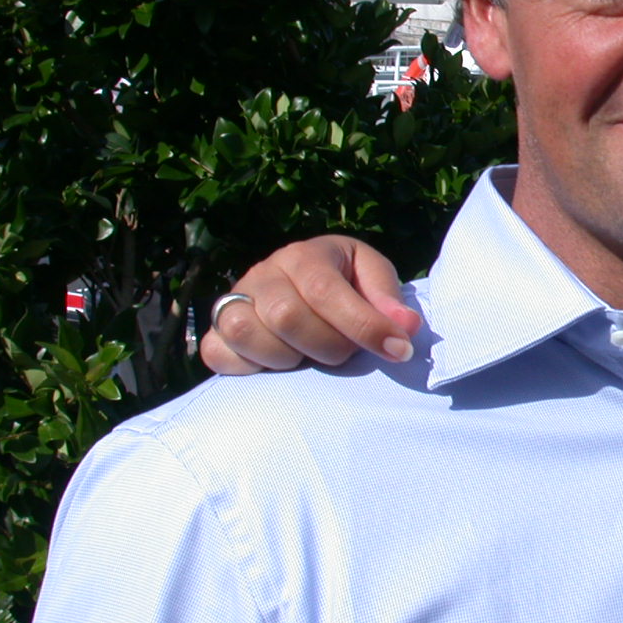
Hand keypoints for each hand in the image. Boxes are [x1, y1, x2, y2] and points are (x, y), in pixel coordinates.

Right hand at [199, 236, 417, 374]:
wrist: (306, 283)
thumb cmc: (346, 281)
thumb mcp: (373, 276)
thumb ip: (388, 299)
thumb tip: (406, 326)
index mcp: (305, 255)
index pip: (327, 292)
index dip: (364, 326)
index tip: (397, 350)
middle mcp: (264, 272)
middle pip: (286, 316)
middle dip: (328, 346)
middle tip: (347, 353)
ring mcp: (235, 301)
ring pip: (246, 333)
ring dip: (289, 358)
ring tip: (312, 357)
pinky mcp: (216, 331)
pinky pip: (218, 353)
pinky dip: (249, 367)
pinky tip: (279, 365)